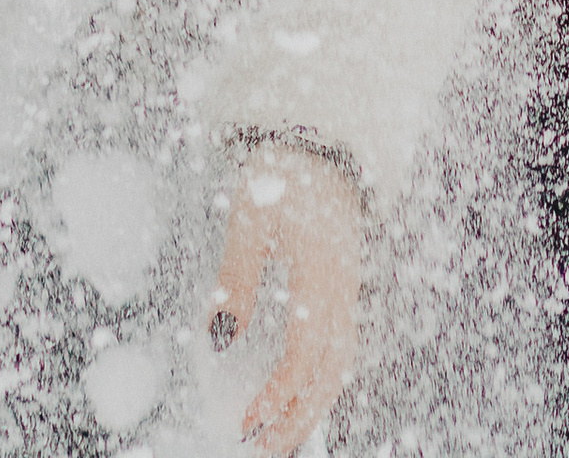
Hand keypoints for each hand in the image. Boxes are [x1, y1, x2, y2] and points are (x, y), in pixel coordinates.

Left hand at [209, 146, 363, 454]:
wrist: (318, 142)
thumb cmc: (280, 176)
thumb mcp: (248, 222)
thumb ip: (235, 281)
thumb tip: (219, 340)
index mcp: (320, 274)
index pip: (305, 354)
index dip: (278, 394)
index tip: (247, 421)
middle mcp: (343, 288)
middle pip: (332, 372)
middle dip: (300, 417)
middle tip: (264, 447)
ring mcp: (349, 287)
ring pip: (343, 363)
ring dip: (315, 404)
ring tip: (282, 433)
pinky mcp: (346, 285)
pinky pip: (344, 345)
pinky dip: (324, 378)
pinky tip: (300, 392)